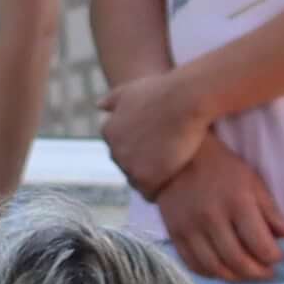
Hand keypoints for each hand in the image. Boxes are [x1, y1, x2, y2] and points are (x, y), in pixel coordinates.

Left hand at [100, 65, 216, 198]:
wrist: (184, 100)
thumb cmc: (163, 92)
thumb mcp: (132, 90)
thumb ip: (113, 100)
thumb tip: (98, 106)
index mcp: (109, 132)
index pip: (121, 149)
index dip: (140, 150)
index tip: (157, 147)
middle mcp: (114, 150)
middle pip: (129, 166)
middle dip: (145, 166)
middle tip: (168, 161)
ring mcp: (128, 166)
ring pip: (139, 181)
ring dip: (153, 179)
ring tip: (173, 174)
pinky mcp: (146, 179)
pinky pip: (151, 193)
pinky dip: (161, 190)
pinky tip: (175, 182)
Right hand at [156, 138, 283, 283]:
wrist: (176, 159)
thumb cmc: (221, 168)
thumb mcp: (252, 182)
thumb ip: (271, 212)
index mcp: (237, 204)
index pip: (261, 245)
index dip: (274, 257)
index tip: (279, 256)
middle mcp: (213, 220)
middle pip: (239, 261)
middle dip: (258, 273)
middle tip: (267, 272)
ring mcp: (191, 230)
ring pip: (216, 268)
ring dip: (236, 278)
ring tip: (247, 274)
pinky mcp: (175, 235)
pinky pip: (194, 265)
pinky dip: (211, 274)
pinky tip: (223, 270)